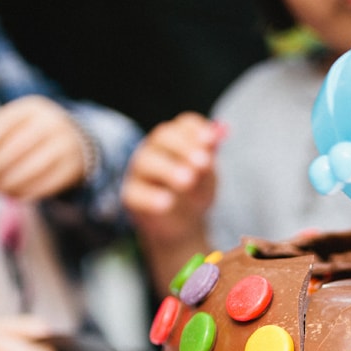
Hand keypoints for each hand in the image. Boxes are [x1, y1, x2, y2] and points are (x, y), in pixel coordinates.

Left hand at [0, 95, 87, 199]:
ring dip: (11, 183)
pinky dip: (28, 192)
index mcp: (32, 108)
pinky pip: (47, 184)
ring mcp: (65, 145)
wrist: (73, 140)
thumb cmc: (32, 135)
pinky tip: (16, 195)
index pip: (3, 126)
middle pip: (17, 148)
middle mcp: (51, 123)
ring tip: (0, 188)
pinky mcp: (73, 167)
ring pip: (32, 168)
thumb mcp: (16, 126)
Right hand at [122, 112, 221, 243]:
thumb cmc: (194, 193)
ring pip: (146, 162)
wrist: (183, 226)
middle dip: (184, 147)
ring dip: (168, 169)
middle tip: (203, 162)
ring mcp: (140, 172)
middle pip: (163, 138)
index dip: (197, 130)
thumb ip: (209, 158)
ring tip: (187, 181)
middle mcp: (154, 150)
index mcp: (176, 141)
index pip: (184, 125)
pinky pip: (135, 193)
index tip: (211, 140)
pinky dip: (150, 197)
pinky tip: (167, 203)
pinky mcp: (131, 196)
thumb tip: (218, 135)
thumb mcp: (206, 177)